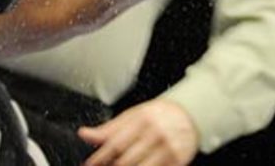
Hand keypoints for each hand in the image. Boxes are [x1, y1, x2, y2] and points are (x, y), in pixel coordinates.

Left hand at [79, 98, 199, 165]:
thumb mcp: (133, 115)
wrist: (190, 115)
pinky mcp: (178, 161)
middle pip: (125, 161)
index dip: (99, 158)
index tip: (89, 164)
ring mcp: (168, 149)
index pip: (115, 144)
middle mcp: (156, 134)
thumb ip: (109, 128)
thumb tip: (84, 134)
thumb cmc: (157, 115)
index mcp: (142, 120)